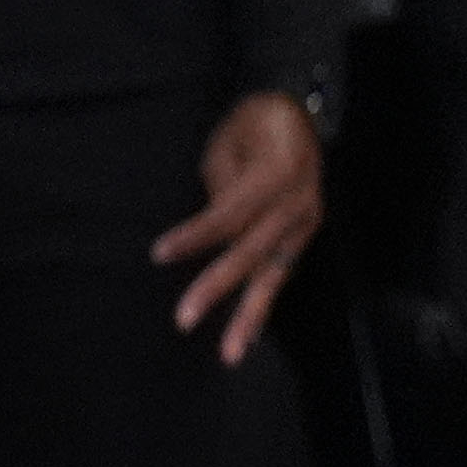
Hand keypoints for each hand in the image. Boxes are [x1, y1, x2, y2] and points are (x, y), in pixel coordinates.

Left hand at [155, 91, 323, 366]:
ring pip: (277, 273)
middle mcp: (298, 203)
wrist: (300, 113)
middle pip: (254, 252)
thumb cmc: (253, 121)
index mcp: (278, 173)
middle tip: (184, 320)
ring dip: (252, 315)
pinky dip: (264, 301)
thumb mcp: (227, 141)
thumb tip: (211, 231)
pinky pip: (282, 271)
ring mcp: (307, 221)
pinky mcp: (306, 233)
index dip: (196, 235)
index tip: (159, 254)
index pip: (231, 212)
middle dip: (218, 286)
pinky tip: (249, 331)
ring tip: (231, 353)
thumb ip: (221, 190)